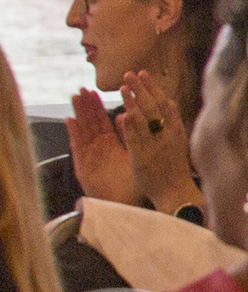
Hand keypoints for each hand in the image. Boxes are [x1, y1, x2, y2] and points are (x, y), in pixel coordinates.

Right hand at [66, 87, 140, 207]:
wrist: (126, 203)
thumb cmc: (132, 181)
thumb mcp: (132, 153)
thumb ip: (128, 135)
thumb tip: (127, 114)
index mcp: (110, 144)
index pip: (102, 121)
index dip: (97, 106)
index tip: (94, 91)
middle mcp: (98, 148)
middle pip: (89, 123)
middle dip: (85, 107)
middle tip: (81, 89)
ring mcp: (89, 156)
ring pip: (83, 131)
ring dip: (78, 114)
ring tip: (74, 98)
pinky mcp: (83, 166)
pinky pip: (78, 147)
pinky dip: (74, 133)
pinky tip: (69, 120)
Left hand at [118, 69, 196, 215]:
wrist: (177, 193)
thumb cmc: (176, 170)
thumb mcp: (177, 143)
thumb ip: (169, 126)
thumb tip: (165, 106)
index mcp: (177, 130)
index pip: (164, 103)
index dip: (153, 87)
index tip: (144, 74)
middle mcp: (168, 135)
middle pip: (154, 106)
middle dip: (141, 88)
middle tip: (130, 73)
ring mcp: (156, 145)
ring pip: (144, 119)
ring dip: (133, 101)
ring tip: (123, 86)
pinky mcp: (144, 157)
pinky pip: (136, 139)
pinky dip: (130, 126)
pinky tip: (124, 113)